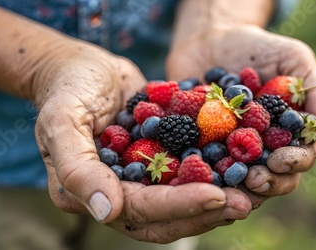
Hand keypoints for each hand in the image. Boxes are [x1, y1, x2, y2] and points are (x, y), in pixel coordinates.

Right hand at [32, 41, 250, 242]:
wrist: (82, 67)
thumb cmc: (67, 89)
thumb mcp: (61, 122)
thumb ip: (77, 169)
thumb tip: (107, 212)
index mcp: (90, 194)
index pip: (140, 210)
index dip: (179, 205)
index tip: (216, 196)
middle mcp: (117, 194)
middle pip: (167, 217)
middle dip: (206, 212)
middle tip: (245, 201)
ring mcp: (139, 180)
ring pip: (182, 201)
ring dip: (218, 197)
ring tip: (254, 189)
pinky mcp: (158, 161)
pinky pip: (188, 174)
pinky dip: (215, 173)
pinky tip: (244, 164)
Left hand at [166, 25, 315, 204]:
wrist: (211, 38)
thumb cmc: (259, 47)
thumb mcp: (293, 59)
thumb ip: (315, 92)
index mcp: (287, 134)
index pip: (298, 158)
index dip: (293, 163)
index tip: (279, 160)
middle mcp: (260, 148)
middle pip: (270, 178)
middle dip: (265, 183)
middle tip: (253, 180)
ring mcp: (228, 151)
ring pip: (235, 181)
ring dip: (232, 188)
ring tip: (226, 186)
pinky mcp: (198, 148)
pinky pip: (198, 166)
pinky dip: (196, 173)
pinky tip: (193, 174)